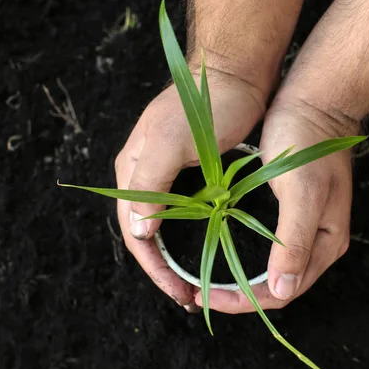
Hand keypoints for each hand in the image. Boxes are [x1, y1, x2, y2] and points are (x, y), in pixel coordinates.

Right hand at [115, 71, 264, 308]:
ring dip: (173, 256)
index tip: (176, 290)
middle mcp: (145, 175)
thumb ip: (150, 183)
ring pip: (163, 225)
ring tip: (191, 281)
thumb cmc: (206, 106)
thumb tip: (140, 231)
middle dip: (161, 266)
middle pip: (145, 232)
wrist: (235, 74)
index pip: (134, 230)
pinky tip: (203, 249)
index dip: (152, 265)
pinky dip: (190, 236)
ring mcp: (168, 173)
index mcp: (133, 170)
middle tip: (185, 294)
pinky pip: (184, 213)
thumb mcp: (172, 141)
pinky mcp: (192, 172)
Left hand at [196, 93, 359, 312]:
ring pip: (271, 269)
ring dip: (239, 278)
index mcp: (326, 243)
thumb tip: (283, 290)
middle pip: (278, 285)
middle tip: (199, 290)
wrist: (314, 101)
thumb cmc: (307, 141)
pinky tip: (220, 249)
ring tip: (205, 278)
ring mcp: (305, 227)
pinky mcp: (292, 212)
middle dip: (239, 294)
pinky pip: (267, 246)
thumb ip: (295, 240)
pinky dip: (243, 254)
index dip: (245, 299)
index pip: (284, 292)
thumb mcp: (302, 190)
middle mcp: (318, 242)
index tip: (207, 295)